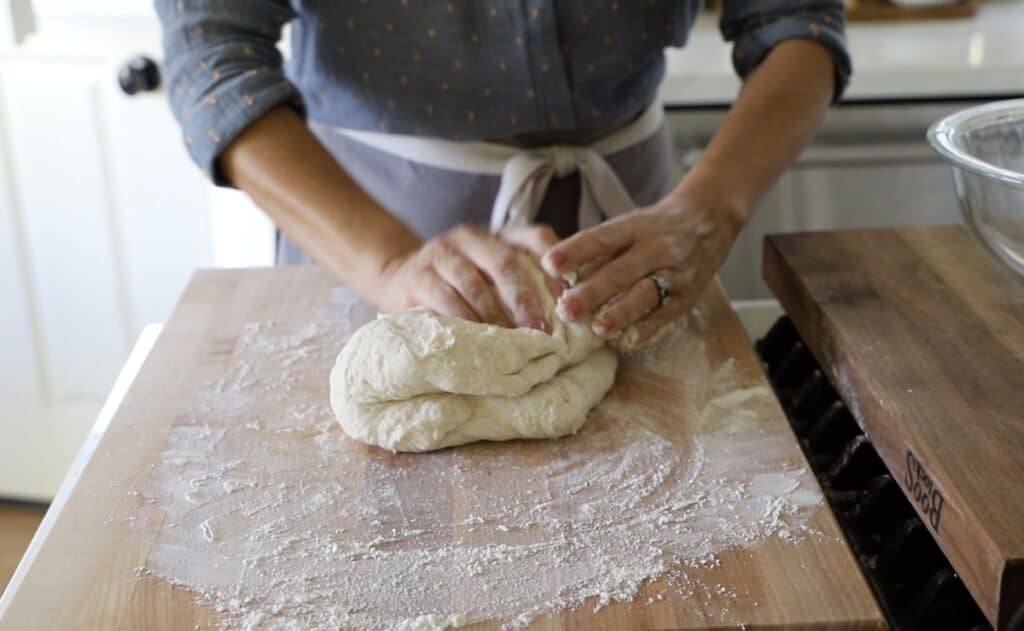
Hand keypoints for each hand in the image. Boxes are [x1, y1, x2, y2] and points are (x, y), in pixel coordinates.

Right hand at [372, 223, 559, 330]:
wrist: (397, 279)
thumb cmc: (457, 285)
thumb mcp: (489, 277)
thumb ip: (521, 285)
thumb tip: (565, 315)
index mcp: (497, 235)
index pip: (535, 236)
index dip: (556, 266)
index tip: (567, 297)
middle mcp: (471, 237)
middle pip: (505, 262)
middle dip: (526, 298)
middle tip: (541, 330)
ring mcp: (442, 253)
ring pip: (475, 283)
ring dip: (496, 316)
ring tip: (511, 341)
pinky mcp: (419, 275)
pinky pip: (447, 299)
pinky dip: (465, 321)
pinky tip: (478, 339)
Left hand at [541, 193, 744, 344]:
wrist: (709, 220)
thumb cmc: (655, 228)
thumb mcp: (629, 226)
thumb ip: (599, 251)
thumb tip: (560, 277)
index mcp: (635, 227)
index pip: (602, 238)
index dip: (576, 251)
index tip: (549, 264)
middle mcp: (657, 247)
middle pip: (621, 271)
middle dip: (592, 292)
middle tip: (566, 309)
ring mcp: (675, 272)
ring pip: (645, 295)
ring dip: (620, 314)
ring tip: (597, 329)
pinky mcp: (687, 295)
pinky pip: (665, 314)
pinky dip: (645, 328)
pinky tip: (626, 340)